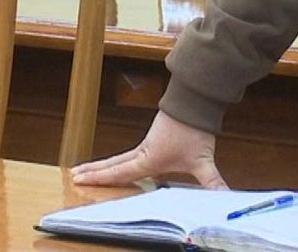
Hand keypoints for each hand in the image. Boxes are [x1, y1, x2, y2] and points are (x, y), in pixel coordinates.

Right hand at [70, 111, 226, 188]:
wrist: (194, 101)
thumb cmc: (193, 127)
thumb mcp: (202, 160)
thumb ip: (212, 182)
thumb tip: (223, 196)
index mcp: (148, 158)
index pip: (119, 172)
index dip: (99, 178)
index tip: (79, 180)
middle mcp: (143, 152)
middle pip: (112, 164)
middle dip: (93, 171)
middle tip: (74, 175)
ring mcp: (147, 144)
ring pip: (120, 158)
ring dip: (103, 165)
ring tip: (88, 171)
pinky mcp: (154, 139)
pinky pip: (130, 154)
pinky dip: (118, 160)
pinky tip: (119, 165)